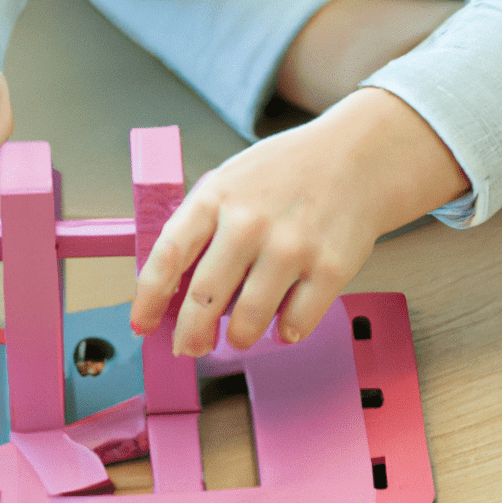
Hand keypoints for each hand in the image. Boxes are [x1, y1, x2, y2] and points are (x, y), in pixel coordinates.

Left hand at [130, 88, 469, 354]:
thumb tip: (169, 292)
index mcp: (216, 197)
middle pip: (203, 299)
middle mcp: (250, 222)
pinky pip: (295, 324)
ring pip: (248, 321)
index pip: (167, 257)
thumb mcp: (231, 182)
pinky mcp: (331, 268)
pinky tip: (284, 322)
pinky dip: (286, 332)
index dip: (147, 300)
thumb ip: (201, 229)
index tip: (142, 326)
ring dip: (238, 337)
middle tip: (191, 347)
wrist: (359, 156)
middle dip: (191, 335)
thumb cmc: (286, 175)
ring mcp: (292, 247)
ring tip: (240, 333)